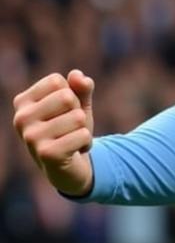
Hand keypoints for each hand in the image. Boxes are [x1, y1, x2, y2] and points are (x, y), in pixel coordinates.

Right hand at [12, 70, 95, 196]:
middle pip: (67, 97)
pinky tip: (74, 151)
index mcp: (23, 102)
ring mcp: (31, 137)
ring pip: (77, 117)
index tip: (63, 111)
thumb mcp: (78, 104)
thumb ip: (81, 87)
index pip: (57, 81)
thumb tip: (77, 75)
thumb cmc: (70, 129)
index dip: (70, 94)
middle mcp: (21, 119)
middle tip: (69, 128)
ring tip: (70, 139)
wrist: (67, 167)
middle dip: (77, 111)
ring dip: (82, 129)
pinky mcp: (46, 154)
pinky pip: (83, 135)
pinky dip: (86, 143)